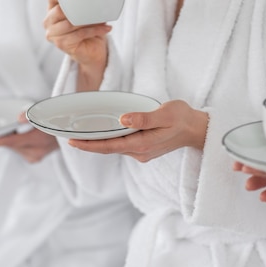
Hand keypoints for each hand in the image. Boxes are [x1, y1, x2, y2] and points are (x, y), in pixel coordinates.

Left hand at [0, 113, 58, 162]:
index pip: (11, 142)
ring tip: (18, 130)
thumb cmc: (56, 119)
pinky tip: (22, 137)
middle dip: (3, 137)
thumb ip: (32, 114)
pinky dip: (17, 144)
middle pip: (11, 145)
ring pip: (14, 148)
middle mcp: (36, 151)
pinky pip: (18, 151)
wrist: (69, 132)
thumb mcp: (46, 112)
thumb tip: (19, 118)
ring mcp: (35, 156)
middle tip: (0, 128)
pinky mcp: (34, 159)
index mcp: (38, 140)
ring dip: (11, 140)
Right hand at [43, 0, 110, 90]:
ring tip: (103, 20)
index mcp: (52, 10)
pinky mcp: (61, 44)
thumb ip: (86, 5)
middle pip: (60, 10)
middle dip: (79, 9)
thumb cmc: (88, 30)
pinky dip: (95, 31)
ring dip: (88, 21)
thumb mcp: (86, 14)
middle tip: (95, 9)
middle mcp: (48, 21)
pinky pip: (79, 34)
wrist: (91, 52)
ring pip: (70, 23)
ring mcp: (53, 34)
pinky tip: (106, 28)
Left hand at [67, 100, 208, 162]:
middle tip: (68, 139)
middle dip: (88, 145)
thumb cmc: (182, 118)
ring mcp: (142, 152)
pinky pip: (122, 146)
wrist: (197, 129)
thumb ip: (144, 118)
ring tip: (80, 137)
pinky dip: (109, 141)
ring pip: (114, 148)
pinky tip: (102, 135)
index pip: (109, 146)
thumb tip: (123, 119)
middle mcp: (139, 152)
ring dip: (97, 144)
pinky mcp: (144, 149)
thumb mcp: (165, 114)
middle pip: (108, 149)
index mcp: (142, 144)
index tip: (73, 142)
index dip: (89, 145)